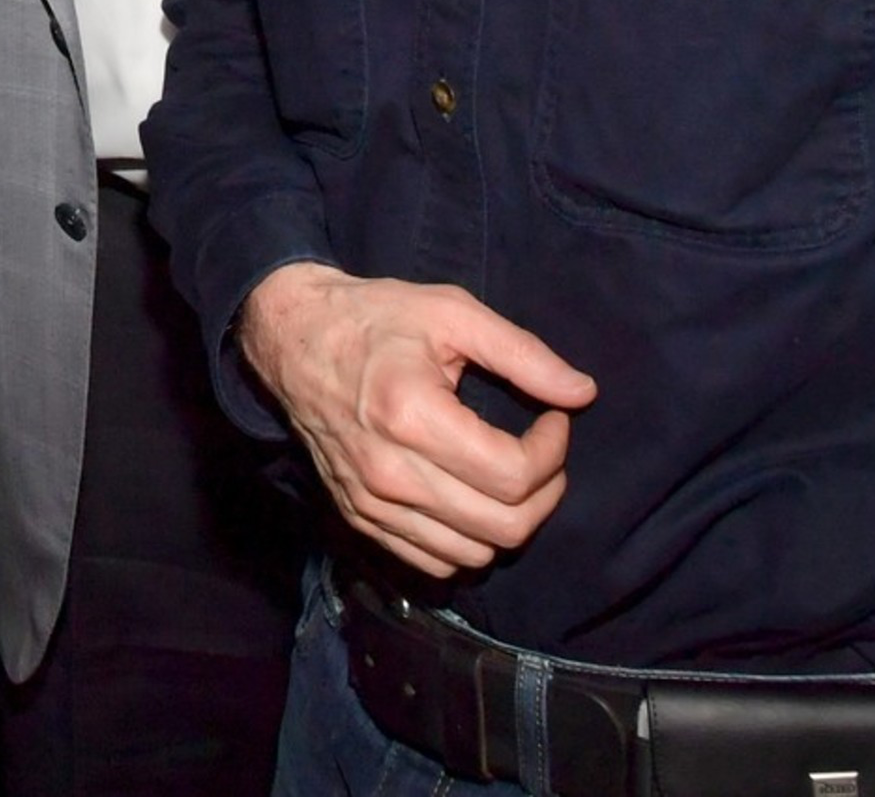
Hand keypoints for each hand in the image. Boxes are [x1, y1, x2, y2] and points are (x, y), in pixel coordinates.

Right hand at [237, 264, 595, 578]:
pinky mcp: (361, 517)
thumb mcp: (452, 313)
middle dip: (545, 492)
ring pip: (474, 554)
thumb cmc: (375, 318)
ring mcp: (372, 503)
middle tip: (543, 451)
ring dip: (510, 520)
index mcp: (412, 416)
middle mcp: (389, 472)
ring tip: (509, 473)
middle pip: (504, 526)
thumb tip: (583, 393)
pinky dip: (468, 540)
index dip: (553, 451)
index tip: (554, 418)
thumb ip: (523, 353)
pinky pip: (436, 561)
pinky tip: (471, 496)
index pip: (514, 475)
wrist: (292, 339)